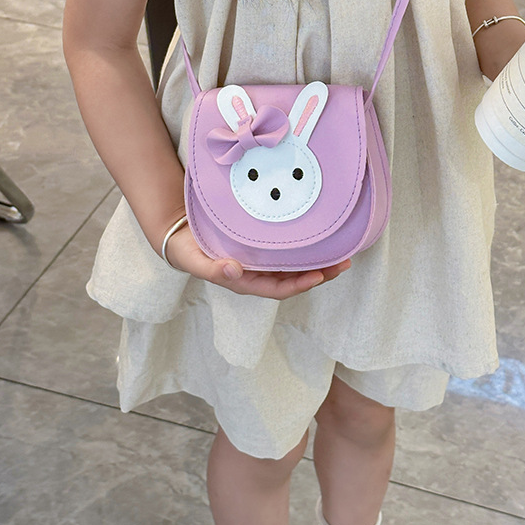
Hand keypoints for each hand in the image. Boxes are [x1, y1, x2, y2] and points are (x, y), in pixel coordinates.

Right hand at [163, 221, 351, 298]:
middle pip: (294, 278)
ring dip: (318, 260)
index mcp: (244, 281)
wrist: (179, 237)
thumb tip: (233, 271)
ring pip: (295, 265)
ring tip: (342, 251)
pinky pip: (287, 250)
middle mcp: (257, 273)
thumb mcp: (194, 261)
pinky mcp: (261, 246)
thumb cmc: (187, 251)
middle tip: (344, 262)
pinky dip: (304, 247)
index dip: (300, 284)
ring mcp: (260, 260)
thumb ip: (212, 269)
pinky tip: (319, 237)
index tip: (320, 276)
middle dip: (320, 272)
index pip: (278, 288)